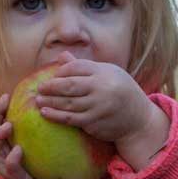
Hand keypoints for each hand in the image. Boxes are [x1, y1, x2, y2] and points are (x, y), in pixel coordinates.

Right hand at [0, 93, 57, 178]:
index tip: (6, 95)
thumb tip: (52, 110)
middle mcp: (0, 156)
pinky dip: (11, 159)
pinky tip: (18, 151)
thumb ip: (37, 135)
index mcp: (4, 147)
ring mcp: (4, 169)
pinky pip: (8, 168)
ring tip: (8, 125)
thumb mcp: (37, 151)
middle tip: (4, 102)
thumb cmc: (41, 174)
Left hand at [31, 52, 158, 143]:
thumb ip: (84, 67)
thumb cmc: (120, 92)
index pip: (77, 67)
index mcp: (104, 72)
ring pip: (68, 103)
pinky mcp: (95, 123)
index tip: (54, 76)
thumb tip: (62, 56)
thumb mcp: (108, 74)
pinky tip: (45, 113)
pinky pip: (72, 119)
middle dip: (51, 86)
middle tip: (40, 88)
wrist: (139, 119)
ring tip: (38, 100)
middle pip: (70, 85)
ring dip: (50, 102)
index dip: (62, 71)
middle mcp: (101, 88)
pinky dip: (56, 116)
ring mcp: (98, 107)